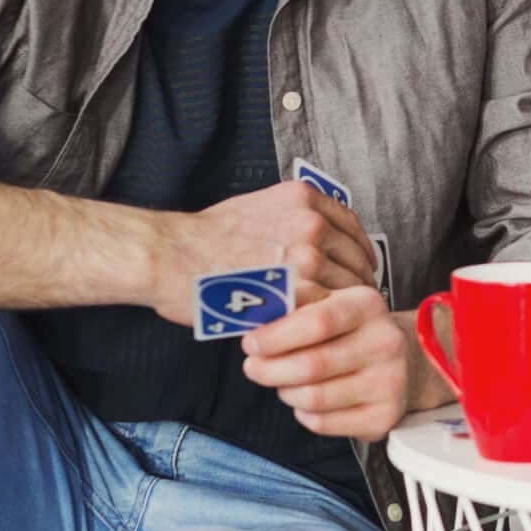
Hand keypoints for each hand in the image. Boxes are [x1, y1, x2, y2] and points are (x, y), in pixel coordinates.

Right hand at [147, 182, 377, 324]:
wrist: (170, 256)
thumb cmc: (204, 237)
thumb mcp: (259, 207)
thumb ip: (295, 219)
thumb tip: (322, 240)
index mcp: (305, 199)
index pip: (352, 227)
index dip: (358, 251)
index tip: (360, 267)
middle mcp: (312, 223)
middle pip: (356, 260)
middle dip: (356, 282)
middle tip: (351, 303)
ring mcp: (307, 258)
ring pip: (347, 288)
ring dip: (344, 307)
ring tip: (335, 322)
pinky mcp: (296, 291)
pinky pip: (327, 311)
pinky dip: (327, 322)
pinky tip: (319, 331)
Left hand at [241, 284, 412, 440]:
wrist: (404, 362)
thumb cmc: (352, 332)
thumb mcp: (330, 304)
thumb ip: (294, 303)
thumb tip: (254, 310)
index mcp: (368, 306)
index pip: (317, 322)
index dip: (275, 336)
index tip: (251, 343)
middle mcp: (385, 343)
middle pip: (311, 365)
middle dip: (269, 369)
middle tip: (254, 367)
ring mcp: (389, 382)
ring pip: (313, 398)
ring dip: (286, 392)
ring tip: (286, 382)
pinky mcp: (384, 416)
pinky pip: (322, 423)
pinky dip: (304, 414)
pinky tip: (309, 400)